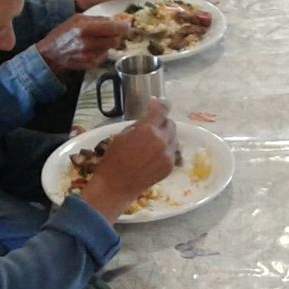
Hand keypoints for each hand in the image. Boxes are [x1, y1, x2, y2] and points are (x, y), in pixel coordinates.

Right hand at [36, 16, 130, 74]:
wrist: (50, 55)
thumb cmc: (63, 34)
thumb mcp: (77, 19)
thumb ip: (97, 19)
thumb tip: (116, 20)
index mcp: (85, 28)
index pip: (113, 28)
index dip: (124, 26)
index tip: (128, 25)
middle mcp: (88, 43)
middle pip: (116, 40)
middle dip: (118, 36)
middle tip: (115, 33)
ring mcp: (90, 55)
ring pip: (111, 48)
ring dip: (110, 44)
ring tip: (101, 40)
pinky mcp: (91, 64)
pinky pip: (105, 56)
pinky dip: (103, 52)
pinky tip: (94, 49)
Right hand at [77, 99, 177, 221]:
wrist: (116, 185)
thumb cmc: (114, 158)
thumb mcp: (123, 134)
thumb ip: (141, 122)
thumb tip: (152, 110)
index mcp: (148, 129)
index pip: (162, 110)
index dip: (162, 104)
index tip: (159, 103)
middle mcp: (161, 140)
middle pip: (170, 124)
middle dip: (162, 123)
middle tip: (151, 129)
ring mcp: (168, 154)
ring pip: (173, 138)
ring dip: (165, 136)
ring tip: (151, 144)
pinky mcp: (170, 166)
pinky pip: (172, 151)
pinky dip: (165, 150)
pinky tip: (153, 156)